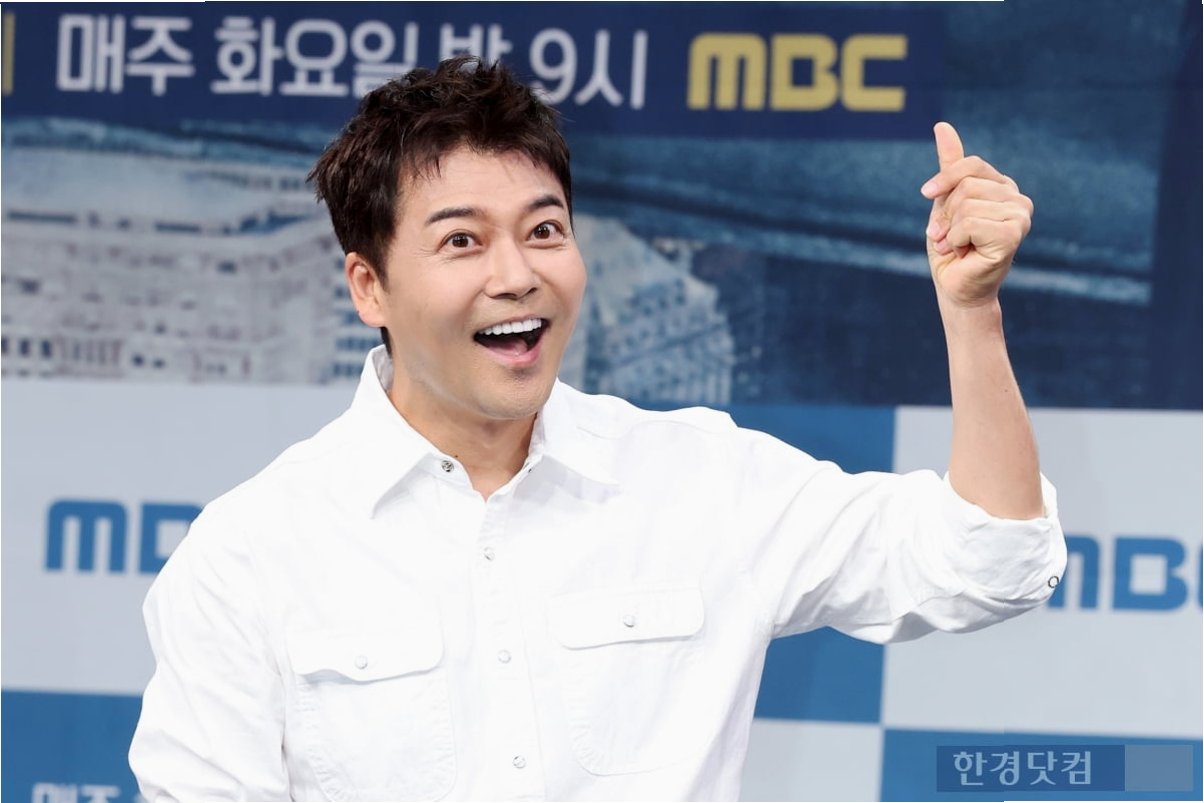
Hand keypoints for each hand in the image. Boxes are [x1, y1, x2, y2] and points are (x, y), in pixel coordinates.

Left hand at [921, 122, 1032, 308]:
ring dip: (950, 230)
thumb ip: (950, 168)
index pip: (970, 165)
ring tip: (959, 246)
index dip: (943, 180)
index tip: (927, 194)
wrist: (955, 288)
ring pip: (966, 204)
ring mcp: (1020, 216)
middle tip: (948, 236)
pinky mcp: (1013, 234)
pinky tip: (966, 253)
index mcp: (1003, 187)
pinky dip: (956, 240)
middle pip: (965, 186)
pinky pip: (969, 223)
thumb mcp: (945, 203)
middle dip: (946, 214)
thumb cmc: (951, 249)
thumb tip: (942, 125)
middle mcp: (1017, 198)